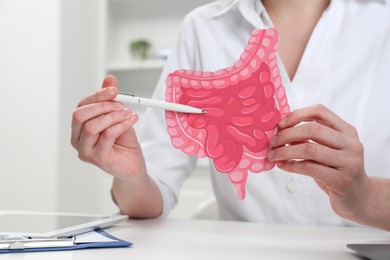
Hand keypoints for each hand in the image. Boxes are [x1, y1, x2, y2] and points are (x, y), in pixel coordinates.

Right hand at [71, 75, 145, 180]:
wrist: (133, 163)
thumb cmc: (123, 141)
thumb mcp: (118, 115)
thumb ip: (111, 99)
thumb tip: (110, 78)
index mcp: (79, 127)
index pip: (81, 106)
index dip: (97, 95)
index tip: (114, 90)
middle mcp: (77, 139)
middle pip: (80, 115)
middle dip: (102, 106)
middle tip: (121, 104)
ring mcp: (85, 151)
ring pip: (92, 126)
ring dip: (112, 116)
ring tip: (128, 114)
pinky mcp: (97, 159)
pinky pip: (106, 136)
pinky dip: (120, 126)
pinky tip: (130, 122)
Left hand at [267, 104, 368, 219]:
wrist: (358, 198)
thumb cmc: (336, 171)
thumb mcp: (326, 150)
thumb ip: (308, 138)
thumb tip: (280, 130)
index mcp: (347, 131)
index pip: (320, 112)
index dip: (297, 115)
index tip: (280, 124)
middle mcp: (351, 144)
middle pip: (313, 129)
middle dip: (287, 134)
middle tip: (272, 142)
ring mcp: (349, 162)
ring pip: (310, 149)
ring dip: (285, 151)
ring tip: (272, 155)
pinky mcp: (342, 181)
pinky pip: (310, 168)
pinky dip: (291, 165)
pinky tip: (281, 165)